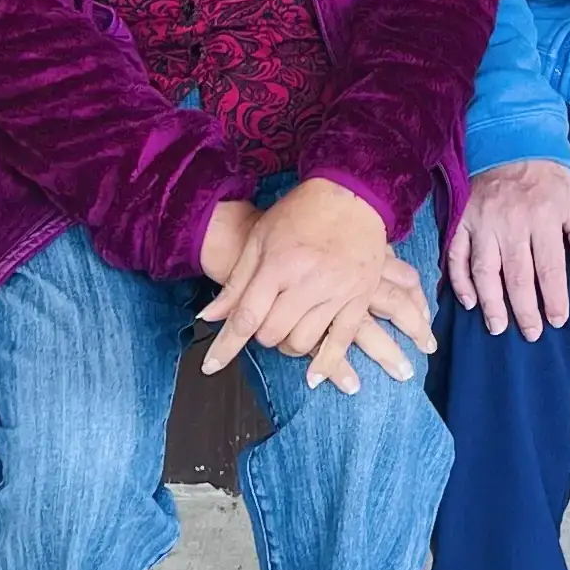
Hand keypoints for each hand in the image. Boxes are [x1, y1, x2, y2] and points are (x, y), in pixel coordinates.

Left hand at [199, 178, 434, 384]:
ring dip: (288, 345)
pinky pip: (341, 341)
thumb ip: (237, 281)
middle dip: (261, 335)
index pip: (245, 317)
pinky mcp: (359, 297)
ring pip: (303, 341)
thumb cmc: (301, 213)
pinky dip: (326, 363)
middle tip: (263, 322)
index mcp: (278, 264)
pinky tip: (314, 376)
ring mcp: (337, 291)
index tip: (211, 366)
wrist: (354, 194)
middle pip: (272, 333)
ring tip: (287, 330)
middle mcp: (307, 281)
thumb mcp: (261, 238)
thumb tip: (210, 317)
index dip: (225, 346)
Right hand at [445, 159, 569, 337]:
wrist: (510, 143)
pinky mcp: (461, 221)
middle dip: (524, 310)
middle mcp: (511, 223)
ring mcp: (483, 223)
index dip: (554, 299)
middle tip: (530, 333)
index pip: (550, 268)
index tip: (557, 320)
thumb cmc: (547, 180)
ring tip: (497, 326)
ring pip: (485, 271)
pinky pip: (456, 256)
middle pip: (517, 276)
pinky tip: (468, 301)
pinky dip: (459, 281)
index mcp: (544, 218)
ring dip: (490, 303)